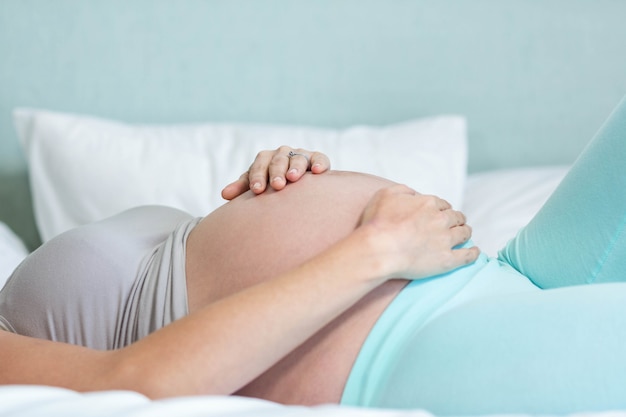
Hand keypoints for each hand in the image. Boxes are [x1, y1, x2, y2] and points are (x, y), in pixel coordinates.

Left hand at [221, 146, 330, 199]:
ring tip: (294, 178)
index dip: (257, 177)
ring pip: (297, 158)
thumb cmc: (272, 187)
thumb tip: (224, 194)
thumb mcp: (258, 186)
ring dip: (295, 167)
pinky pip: (319, 158)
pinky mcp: (317, 159)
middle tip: (276, 185)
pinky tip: (317, 171)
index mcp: (265, 159)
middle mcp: (282, 154)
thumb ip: (242, 188)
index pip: (259, 165)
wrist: (299, 188)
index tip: (257, 190)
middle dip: (276, 172)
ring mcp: (300, 155)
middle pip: (278, 160)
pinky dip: (319, 162)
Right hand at [358, 184, 479, 279]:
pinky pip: (467, 256)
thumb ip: (403, 190)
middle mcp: (440, 219)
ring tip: (465, 234)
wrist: (378, 251)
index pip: (442, 204)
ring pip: (464, 233)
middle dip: (456, 219)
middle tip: (455, 223)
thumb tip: (414, 194)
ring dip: (465, 231)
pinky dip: (473, 253)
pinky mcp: (447, 260)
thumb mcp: (385, 194)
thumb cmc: (377, 223)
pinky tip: (475, 251)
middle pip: (456, 217)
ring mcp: (445, 240)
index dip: (442, 208)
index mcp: (428, 203)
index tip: (440, 213)